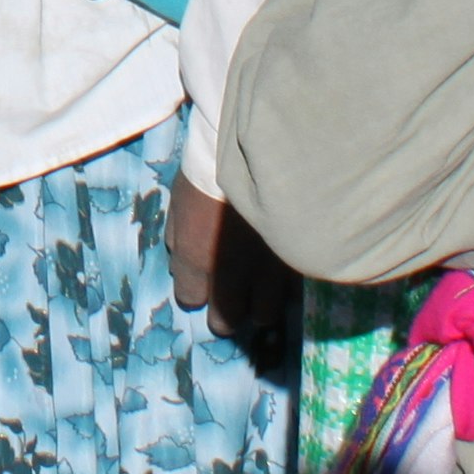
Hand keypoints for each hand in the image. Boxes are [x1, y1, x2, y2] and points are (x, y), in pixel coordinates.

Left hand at [165, 178, 290, 338]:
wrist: (258, 154)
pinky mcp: (296, 265)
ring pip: (264, 314)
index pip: (190, 299)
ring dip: (260, 306)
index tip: (202, 284)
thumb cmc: (212, 170)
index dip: (196, 292)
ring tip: (260, 290)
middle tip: (232, 297)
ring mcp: (266, 273)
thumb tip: (179, 262)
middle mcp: (230, 275)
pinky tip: (281, 277)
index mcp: (196, 259)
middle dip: (227, 312)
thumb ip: (177, 235)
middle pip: (227, 320)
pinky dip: (285, 291)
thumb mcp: (180, 198)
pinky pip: (291, 294)